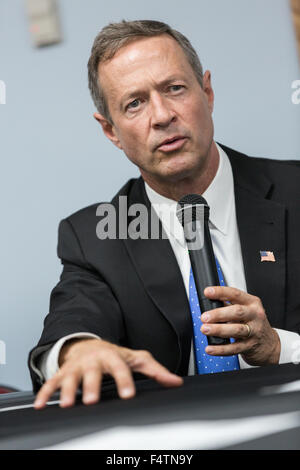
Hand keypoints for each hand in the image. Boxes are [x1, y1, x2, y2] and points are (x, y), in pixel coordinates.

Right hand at [34, 338, 182, 408]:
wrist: (88, 344)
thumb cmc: (113, 354)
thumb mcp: (135, 359)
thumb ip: (155, 370)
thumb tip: (175, 381)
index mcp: (112, 356)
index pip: (120, 368)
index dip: (124, 381)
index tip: (128, 394)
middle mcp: (93, 360)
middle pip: (92, 373)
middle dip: (91, 386)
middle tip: (92, 400)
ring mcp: (76, 366)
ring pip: (70, 377)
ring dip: (66, 390)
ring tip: (66, 404)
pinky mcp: (63, 372)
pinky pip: (52, 382)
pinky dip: (45, 393)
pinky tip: (42, 405)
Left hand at [200, 286, 280, 365]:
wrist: (270, 344)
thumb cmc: (254, 323)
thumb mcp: (246, 309)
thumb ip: (229, 305)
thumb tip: (208, 302)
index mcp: (252, 303)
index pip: (235, 294)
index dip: (220, 292)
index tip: (207, 292)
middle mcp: (255, 316)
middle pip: (237, 312)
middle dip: (219, 314)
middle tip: (205, 317)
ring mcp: (254, 332)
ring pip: (236, 330)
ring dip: (218, 330)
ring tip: (205, 329)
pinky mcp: (250, 346)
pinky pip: (234, 348)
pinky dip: (220, 349)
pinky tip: (210, 348)